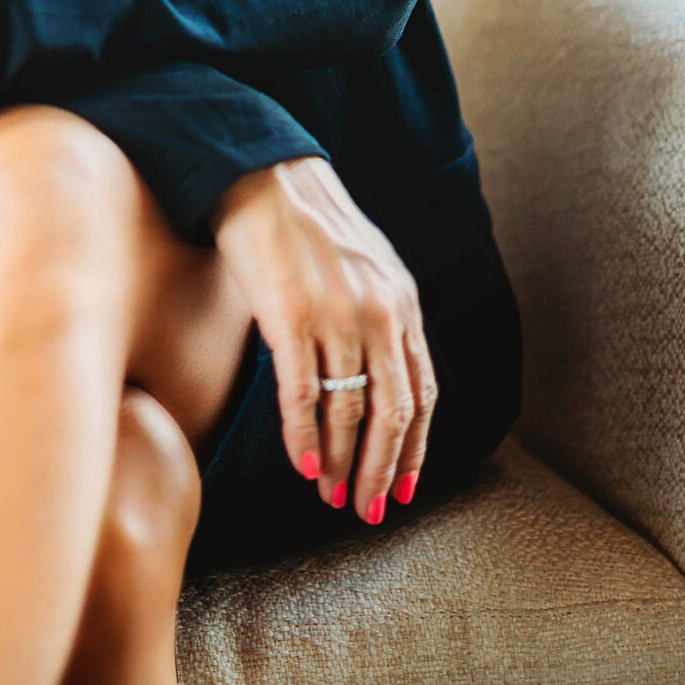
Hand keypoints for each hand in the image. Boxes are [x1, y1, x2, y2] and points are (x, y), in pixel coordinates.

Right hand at [210, 157, 435, 526]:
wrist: (262, 175)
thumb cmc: (309, 224)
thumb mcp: (367, 267)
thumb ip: (384, 317)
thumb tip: (387, 377)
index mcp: (403, 302)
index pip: (422, 394)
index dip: (416, 448)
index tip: (406, 488)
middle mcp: (378, 311)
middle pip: (392, 413)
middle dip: (382, 470)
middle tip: (368, 509)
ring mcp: (335, 314)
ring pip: (347, 410)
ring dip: (340, 463)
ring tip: (329, 494)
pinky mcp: (288, 315)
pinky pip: (301, 393)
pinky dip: (303, 436)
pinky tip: (301, 463)